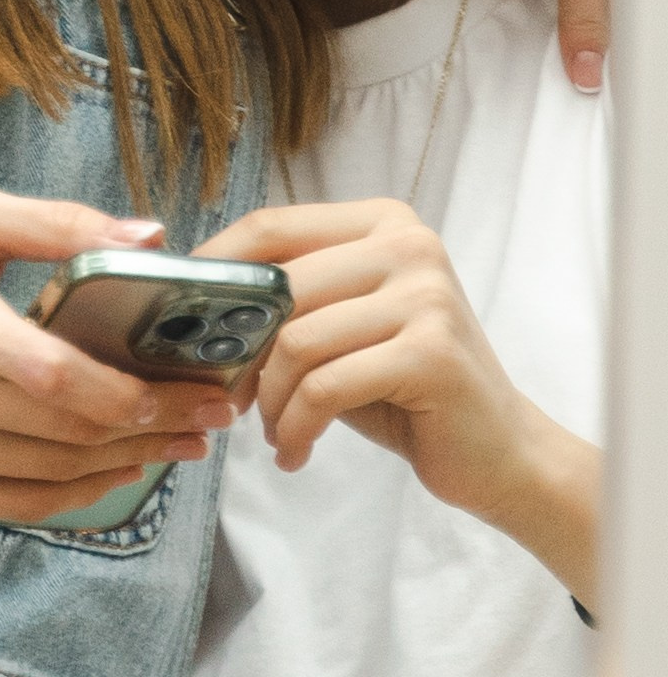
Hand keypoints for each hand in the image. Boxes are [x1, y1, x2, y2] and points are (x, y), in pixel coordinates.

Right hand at [0, 187, 235, 525]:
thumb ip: (54, 222)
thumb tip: (148, 236)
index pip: (58, 375)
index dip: (137, 392)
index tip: (198, 389)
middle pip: (69, 429)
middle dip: (155, 427)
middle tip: (208, 417)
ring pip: (55, 471)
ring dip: (130, 461)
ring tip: (177, 441)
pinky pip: (22, 504)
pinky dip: (80, 494)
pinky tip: (117, 470)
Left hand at [202, 202, 597, 608]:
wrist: (501, 453)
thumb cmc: (406, 391)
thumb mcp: (341, 330)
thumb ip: (285, 304)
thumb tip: (188, 303)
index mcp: (382, 223)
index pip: (270, 227)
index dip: (213, 269)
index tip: (174, 313)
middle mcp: (408, 245)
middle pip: (276, 286)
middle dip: (237, 352)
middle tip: (228, 399)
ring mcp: (426, 295)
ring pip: (295, 342)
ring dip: (269, 403)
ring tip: (276, 433)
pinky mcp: (431, 351)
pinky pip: (325, 387)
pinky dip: (296, 428)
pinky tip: (295, 452)